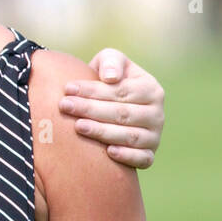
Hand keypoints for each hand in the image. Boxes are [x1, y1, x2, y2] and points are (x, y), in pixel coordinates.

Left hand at [59, 48, 165, 168]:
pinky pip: (142, 158)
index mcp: (151, 89)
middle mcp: (157, 114)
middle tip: (64, 106)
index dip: (93, 90)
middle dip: (91, 109)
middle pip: (122, 113)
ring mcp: (155, 136)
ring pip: (130, 136)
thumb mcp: (110, 62)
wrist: (109, 107)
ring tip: (78, 126)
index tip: (68, 88)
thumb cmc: (107, 81)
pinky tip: (108, 152)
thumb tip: (111, 77)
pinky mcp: (149, 155)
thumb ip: (111, 62)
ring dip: (102, 132)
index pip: (120, 91)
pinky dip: (128, 156)